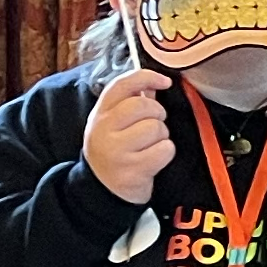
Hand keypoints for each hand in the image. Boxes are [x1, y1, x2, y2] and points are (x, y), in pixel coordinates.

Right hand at [82, 68, 175, 200]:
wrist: (102, 189)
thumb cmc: (115, 150)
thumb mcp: (113, 123)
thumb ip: (131, 101)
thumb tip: (156, 83)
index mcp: (100, 113)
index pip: (122, 84)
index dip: (147, 77)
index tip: (165, 82)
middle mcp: (103, 130)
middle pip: (144, 106)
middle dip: (157, 114)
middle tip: (153, 126)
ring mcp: (116, 151)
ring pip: (156, 128)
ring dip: (162, 136)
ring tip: (150, 145)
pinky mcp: (131, 171)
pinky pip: (164, 150)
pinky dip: (166, 153)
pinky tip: (154, 159)